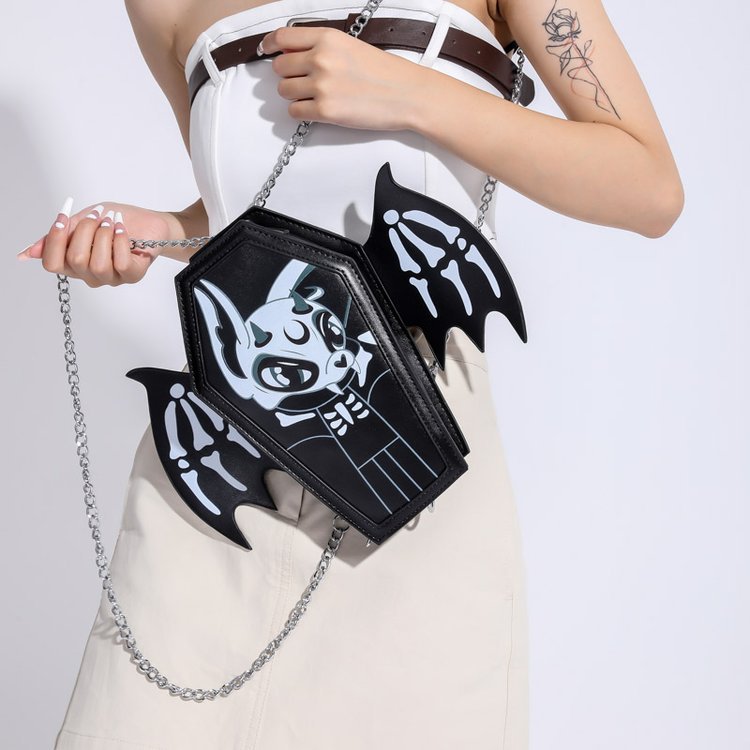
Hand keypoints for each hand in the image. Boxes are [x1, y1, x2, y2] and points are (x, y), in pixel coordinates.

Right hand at [17, 198, 175, 286]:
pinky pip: (120, 263)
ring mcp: (111, 278)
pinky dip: (120, 241)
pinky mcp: (132, 275)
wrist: (149, 222)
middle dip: (85, 230)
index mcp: (73, 263)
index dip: (54, 240)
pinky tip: (123, 230)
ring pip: (97, 263)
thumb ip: (59, 235)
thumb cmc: (115, 221)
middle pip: (74, 259)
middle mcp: (90, 275)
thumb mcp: (81, 221)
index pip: (51, 264)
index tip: (64, 218)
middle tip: (97, 216)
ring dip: (104, 235)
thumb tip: (28, 253)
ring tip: (112, 222)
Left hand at [259, 26, 428, 129]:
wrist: (405, 94)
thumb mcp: (350, 46)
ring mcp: (321, 85)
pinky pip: (295, 112)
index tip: (267, 51)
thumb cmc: (384, 73)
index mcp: (327, 38)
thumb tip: (292, 55)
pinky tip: (318, 110)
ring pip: (284, 91)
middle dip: (288, 75)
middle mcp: (321, 59)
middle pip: (280, 67)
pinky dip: (302, 113)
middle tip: (304, 81)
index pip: (282, 38)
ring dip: (295, 95)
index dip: (270, 45)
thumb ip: (320, 47)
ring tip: (316, 97)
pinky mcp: (325, 111)